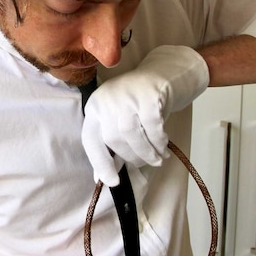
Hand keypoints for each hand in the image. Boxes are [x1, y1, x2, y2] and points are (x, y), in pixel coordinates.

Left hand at [82, 45, 208, 185]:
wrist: (162, 74)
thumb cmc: (137, 104)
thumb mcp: (120, 122)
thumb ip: (111, 147)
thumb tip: (102, 178)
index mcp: (94, 108)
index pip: (91, 139)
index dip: (100, 163)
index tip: (112, 182)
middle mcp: (106, 99)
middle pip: (113, 139)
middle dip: (131, 157)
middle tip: (145, 163)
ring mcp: (126, 95)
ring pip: (131, 134)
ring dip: (146, 152)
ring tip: (158, 159)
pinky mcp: (147, 93)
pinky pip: (152, 126)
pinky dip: (159, 141)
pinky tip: (164, 146)